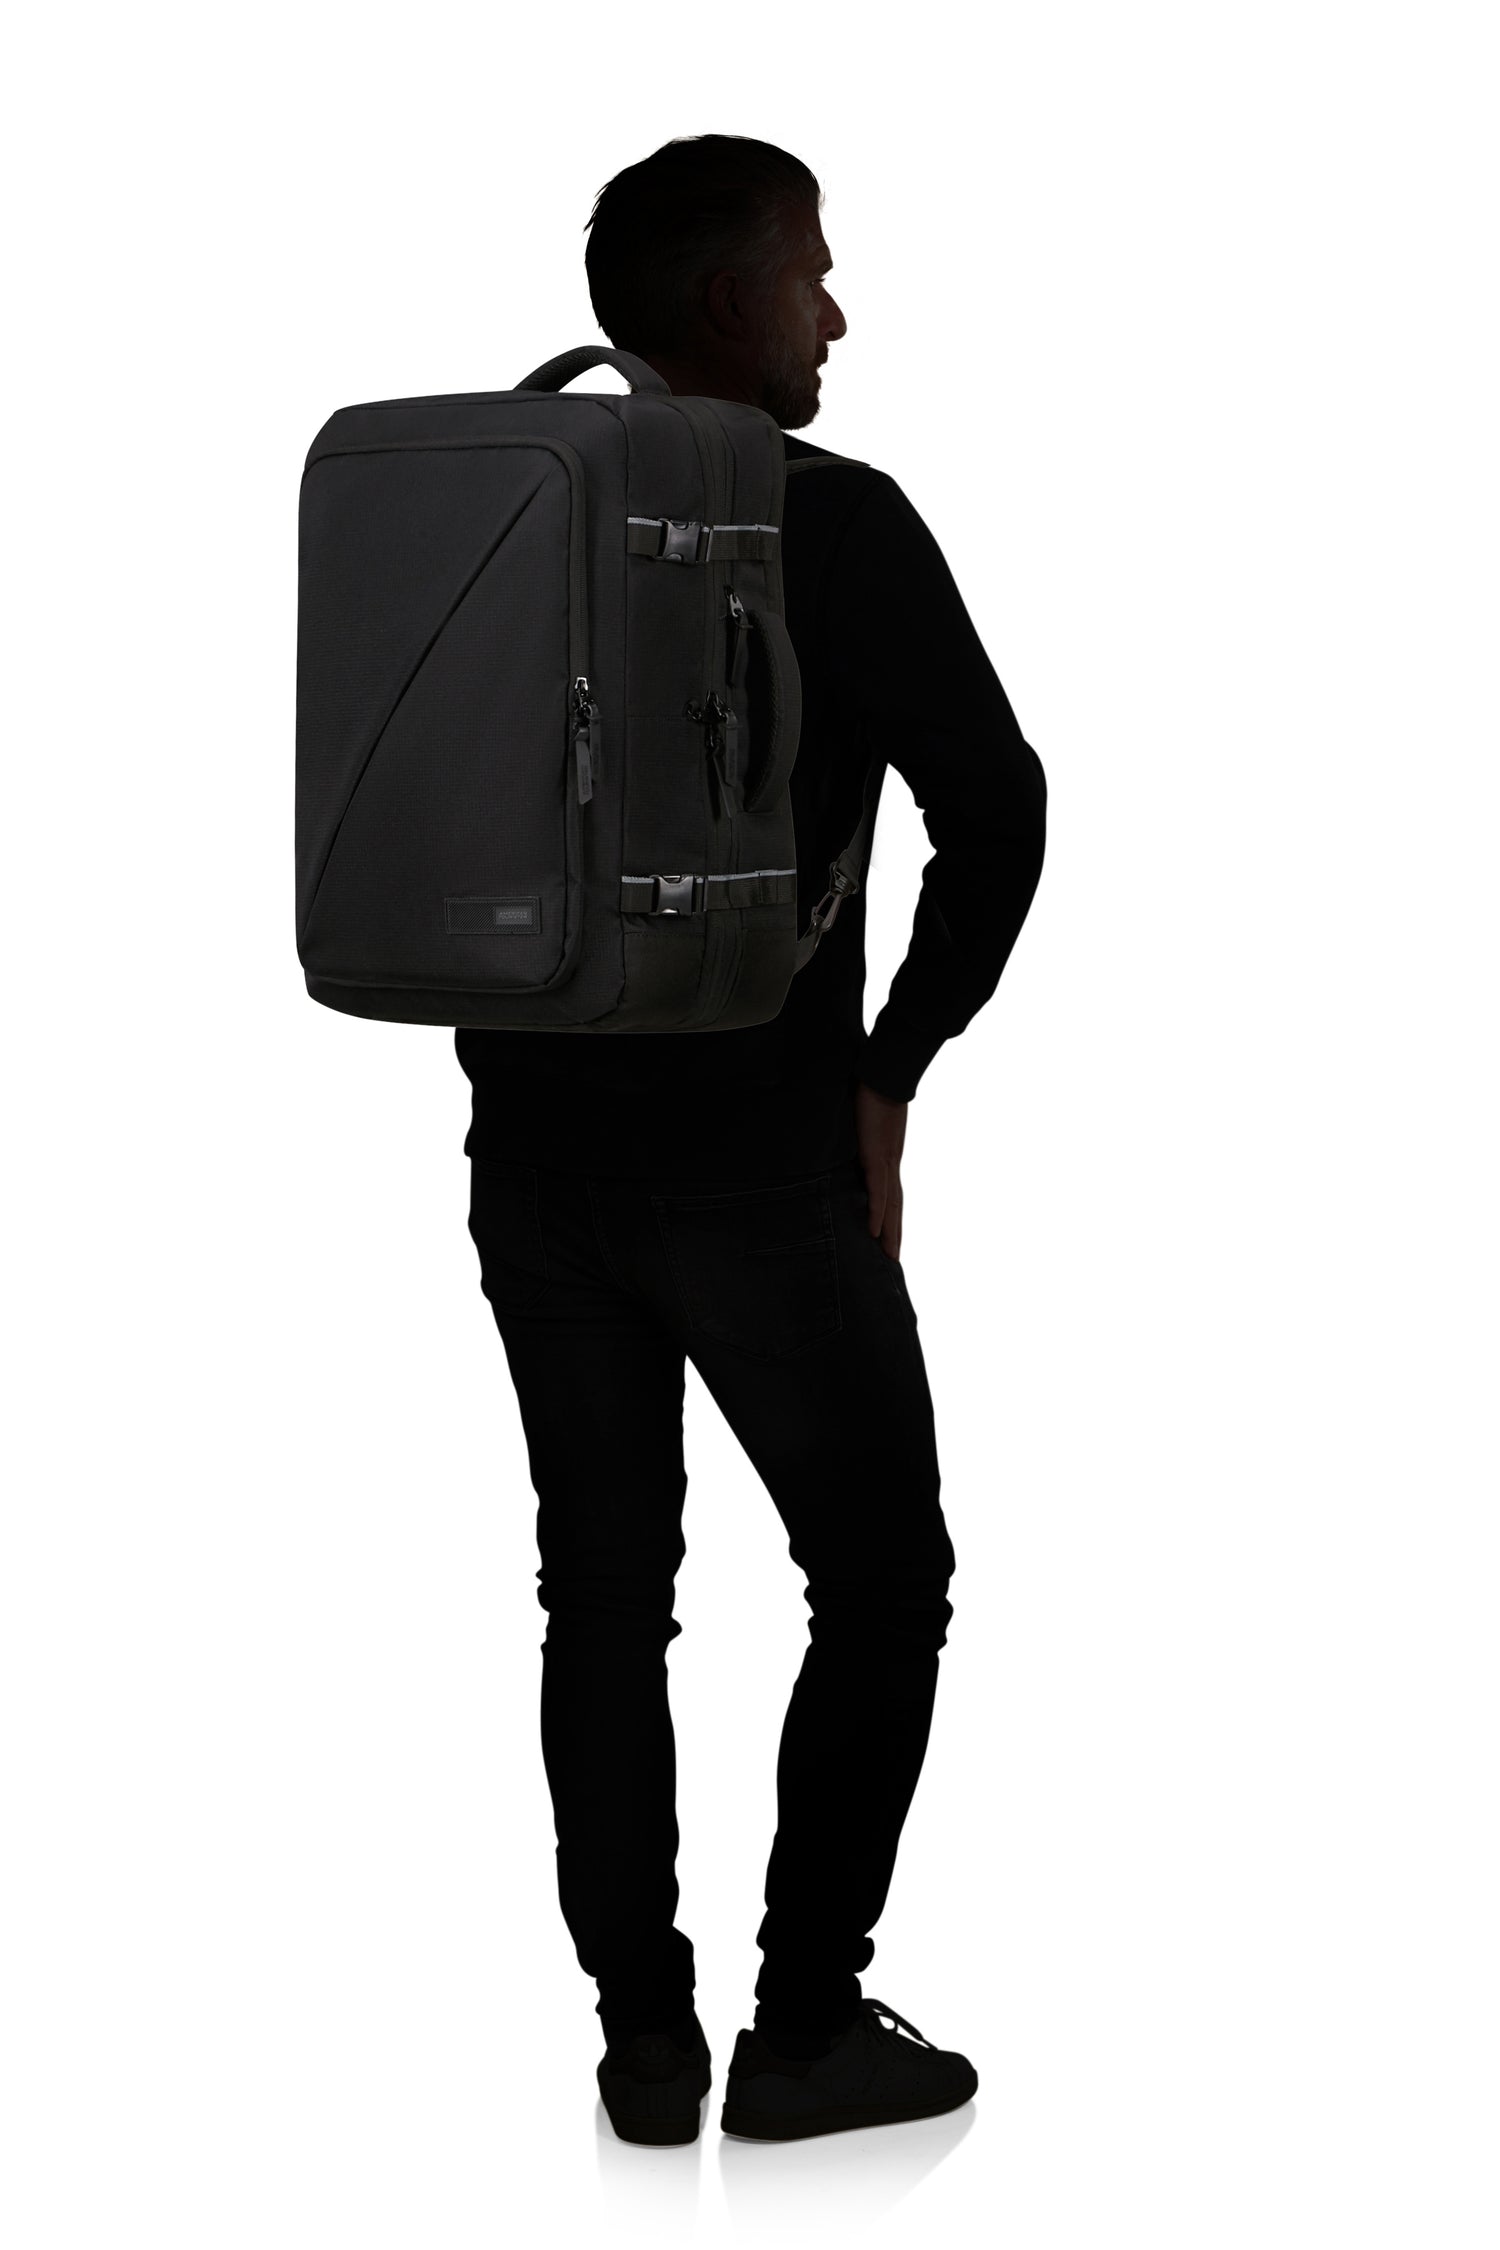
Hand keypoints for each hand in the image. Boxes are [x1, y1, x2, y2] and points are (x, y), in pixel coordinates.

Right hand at [854, 1079, 907, 1258]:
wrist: (885, 1075)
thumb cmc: (874, 1089)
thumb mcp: (862, 1118)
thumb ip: (855, 1133)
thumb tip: (843, 1136)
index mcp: (886, 1156)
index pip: (890, 1192)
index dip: (891, 1215)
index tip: (888, 1235)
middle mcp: (890, 1163)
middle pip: (896, 1207)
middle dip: (895, 1233)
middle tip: (892, 1259)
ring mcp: (886, 1162)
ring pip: (891, 1206)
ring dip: (891, 1232)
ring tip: (889, 1256)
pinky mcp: (878, 1157)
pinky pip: (879, 1192)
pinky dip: (879, 1214)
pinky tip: (875, 1233)